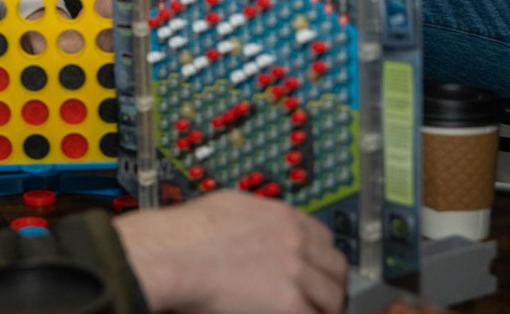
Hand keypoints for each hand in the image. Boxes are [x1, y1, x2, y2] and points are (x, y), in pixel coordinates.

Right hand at [112, 191, 347, 313]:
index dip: (321, 260)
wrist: (173, 254)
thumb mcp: (229, 207)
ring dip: (322, 308)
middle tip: (319, 300)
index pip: (324, 239)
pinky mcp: (288, 303)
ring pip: (331, 297)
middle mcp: (295, 241)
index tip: (316, 272)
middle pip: (336, 267)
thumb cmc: (186, 233)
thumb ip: (256, 218)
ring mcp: (295, 272)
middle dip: (330, 285)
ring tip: (307, 313)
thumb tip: (256, 225)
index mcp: (282, 217)